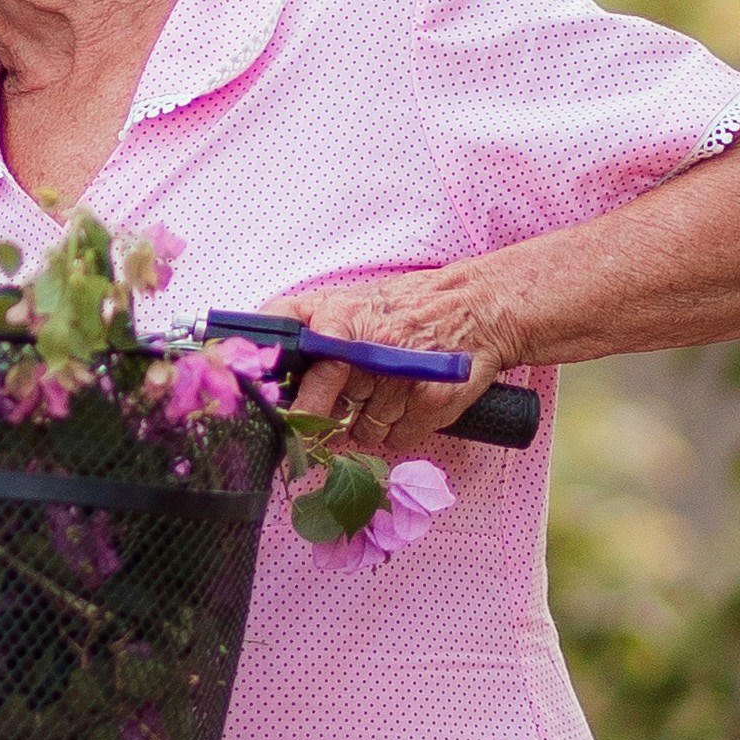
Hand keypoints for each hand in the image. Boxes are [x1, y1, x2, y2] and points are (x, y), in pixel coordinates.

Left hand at [272, 267, 520, 460]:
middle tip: (314, 423)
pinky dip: (396, 430)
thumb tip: (262, 361)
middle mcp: (366, 347)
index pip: (289, 347)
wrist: (477, 306)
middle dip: (313, 419)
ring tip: (384, 393)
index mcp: (339, 316)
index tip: (272, 403)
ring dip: (363, 422)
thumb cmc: (406, 307)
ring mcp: (399, 379)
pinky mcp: (428, 404)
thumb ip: (306, 322)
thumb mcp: (350, 299)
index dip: (274, 380)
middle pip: (318, 405)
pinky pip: (393, 440)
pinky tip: (407, 403)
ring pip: (357, 430)